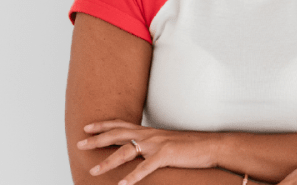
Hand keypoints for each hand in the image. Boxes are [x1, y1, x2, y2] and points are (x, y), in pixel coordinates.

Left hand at [77, 119, 219, 184]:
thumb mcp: (168, 143)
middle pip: (118, 134)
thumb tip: (141, 152)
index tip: (88, 127)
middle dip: (97, 140)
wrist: (212, 146)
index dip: (104, 125)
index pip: (122, 124)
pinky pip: (145, 168)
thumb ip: (153, 146)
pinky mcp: (166, 155)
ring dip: (108, 162)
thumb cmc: (192, 147)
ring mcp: (158, 144)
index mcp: (151, 132)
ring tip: (94, 171)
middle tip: (80, 144)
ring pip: (126, 151)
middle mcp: (151, 135)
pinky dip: (133, 177)